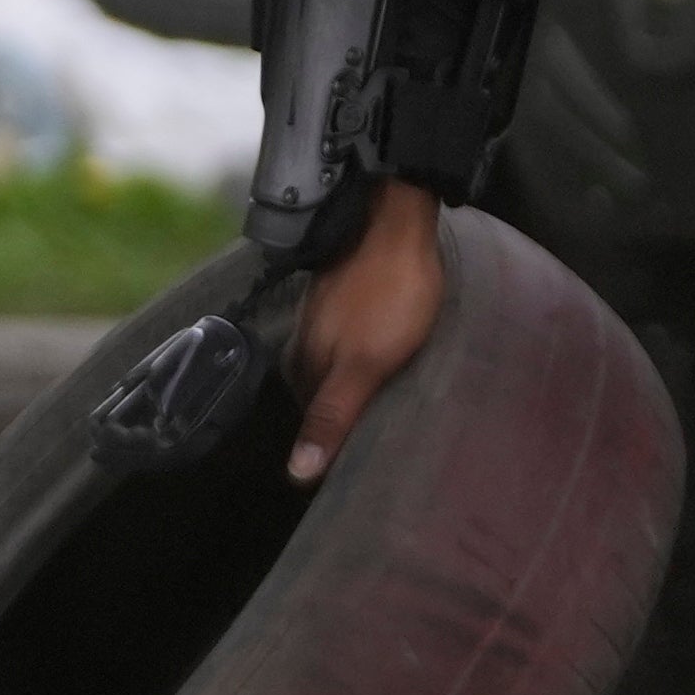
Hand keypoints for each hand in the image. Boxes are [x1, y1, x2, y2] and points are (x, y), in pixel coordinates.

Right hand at [284, 179, 447, 481]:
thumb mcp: (365, 365)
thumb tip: (296, 473)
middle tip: (389, 444)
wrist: (397, 221)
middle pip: (324, 402)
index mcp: (303, 368)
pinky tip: (391, 367)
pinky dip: (369, 366)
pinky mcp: (345, 306)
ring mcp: (323, 324)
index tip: (369, 470)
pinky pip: (352, 350)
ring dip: (361, 393)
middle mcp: (304, 348)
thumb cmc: (389, 294)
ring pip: (338, 375)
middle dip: (349, 423)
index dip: (339, 451)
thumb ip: (333, 416)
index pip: (313, 429)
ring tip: (395, 410)